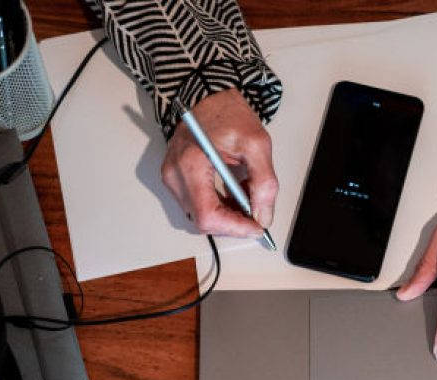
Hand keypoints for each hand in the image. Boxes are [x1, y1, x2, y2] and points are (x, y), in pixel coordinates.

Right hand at [161, 88, 277, 238]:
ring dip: (227, 213)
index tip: (256, 227)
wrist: (208, 95)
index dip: (234, 228)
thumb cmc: (226, 112)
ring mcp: (172, 177)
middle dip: (233, 221)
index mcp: (190, 163)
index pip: (207, 215)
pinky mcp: (175, 178)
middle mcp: (175, 174)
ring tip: (246, 193)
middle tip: (256, 212)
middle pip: (203, 220)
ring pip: (200, 215)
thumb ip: (263, 183)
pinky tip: (233, 190)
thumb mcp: (256, 144)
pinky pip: (197, 204)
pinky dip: (218, 204)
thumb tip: (263, 215)